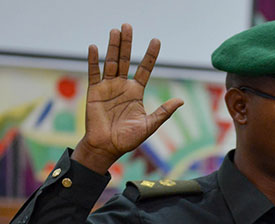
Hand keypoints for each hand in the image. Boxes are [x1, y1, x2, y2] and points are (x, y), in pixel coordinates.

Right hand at [72, 23, 183, 173]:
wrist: (107, 147)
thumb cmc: (128, 139)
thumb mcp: (149, 125)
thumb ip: (163, 112)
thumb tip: (181, 101)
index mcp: (135, 92)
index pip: (144, 68)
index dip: (150, 55)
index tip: (156, 40)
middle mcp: (122, 86)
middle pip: (125, 60)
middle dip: (127, 43)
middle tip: (128, 26)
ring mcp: (107, 87)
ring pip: (110, 62)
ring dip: (112, 46)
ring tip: (115, 31)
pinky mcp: (94, 91)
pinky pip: (93, 73)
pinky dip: (93, 60)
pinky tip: (95, 47)